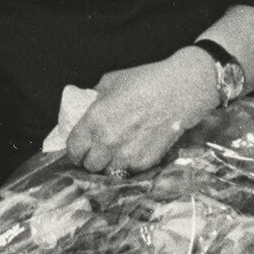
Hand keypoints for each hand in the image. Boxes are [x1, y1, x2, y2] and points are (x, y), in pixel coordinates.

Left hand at [67, 49, 218, 174]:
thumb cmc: (144, 81)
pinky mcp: (146, 162)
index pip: (74, 148)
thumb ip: (94, 99)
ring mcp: (127, 155)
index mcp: (94, 120)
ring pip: (108, 172)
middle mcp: (107, 141)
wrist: (180, 90)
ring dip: (109, 165)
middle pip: (89, 165)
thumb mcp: (110, 82)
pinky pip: (129, 171)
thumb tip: (87, 108)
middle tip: (96, 152)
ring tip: (114, 154)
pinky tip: (133, 152)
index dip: (74, 150)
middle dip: (90, 159)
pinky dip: (128, 165)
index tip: (78, 149)